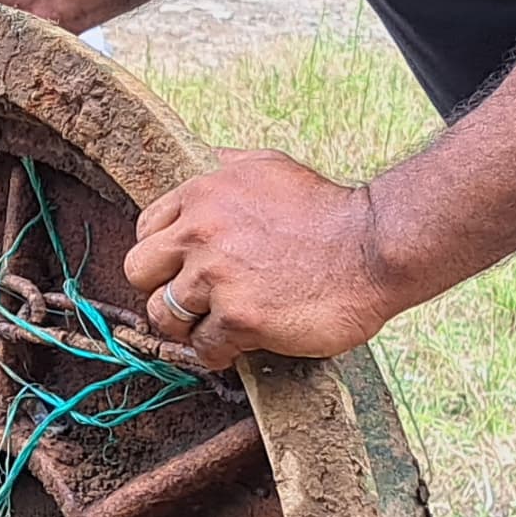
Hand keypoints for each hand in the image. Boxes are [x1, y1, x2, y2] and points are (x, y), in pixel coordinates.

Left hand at [120, 149, 405, 363]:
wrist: (376, 248)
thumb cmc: (328, 211)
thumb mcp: (269, 166)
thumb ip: (226, 167)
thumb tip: (203, 162)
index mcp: (202, 193)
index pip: (145, 230)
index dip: (163, 255)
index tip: (183, 271)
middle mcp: (200, 231)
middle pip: (139, 271)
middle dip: (161, 289)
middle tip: (192, 302)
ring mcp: (217, 275)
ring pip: (164, 314)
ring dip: (187, 326)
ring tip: (216, 327)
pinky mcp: (240, 316)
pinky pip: (203, 348)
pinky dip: (217, 353)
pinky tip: (240, 346)